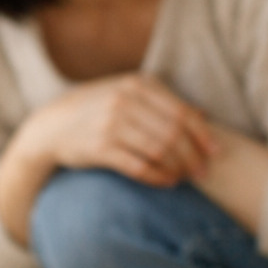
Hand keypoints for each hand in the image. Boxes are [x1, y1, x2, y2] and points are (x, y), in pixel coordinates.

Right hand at [20, 73, 217, 186]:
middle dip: (193, 155)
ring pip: (159, 150)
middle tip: (202, 171)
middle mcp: (125, 101)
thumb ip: (161, 101)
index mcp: (136, 85)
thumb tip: (203, 115)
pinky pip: (139, 167)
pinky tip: (166, 182)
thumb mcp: (126, 94)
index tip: (215, 151)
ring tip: (184, 177)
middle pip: (174, 133)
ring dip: (177, 168)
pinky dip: (158, 177)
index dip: (203, 134)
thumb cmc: (97, 110)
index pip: (182, 111)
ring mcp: (111, 125)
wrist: (52, 126)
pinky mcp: (100, 148)